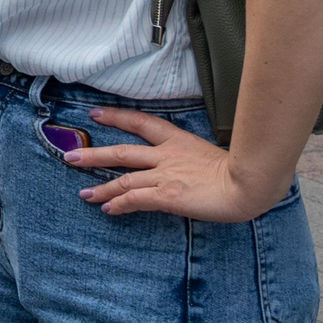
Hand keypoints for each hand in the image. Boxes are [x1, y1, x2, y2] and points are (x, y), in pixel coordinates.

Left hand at [63, 108, 289, 221]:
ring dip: (101, 187)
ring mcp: (166, 175)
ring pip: (124, 179)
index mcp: (178, 141)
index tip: (96, 113)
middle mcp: (167, 156)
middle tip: (70, 156)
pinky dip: (119, 204)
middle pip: (121, 152)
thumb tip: (187, 168)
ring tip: (84, 193)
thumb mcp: (213, 156)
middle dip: (93, 155)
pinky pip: (135, 199)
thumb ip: (193, 159)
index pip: (141, 122)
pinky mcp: (168, 195)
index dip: (116, 117)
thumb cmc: (243, 171)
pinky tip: (108, 209)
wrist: (252, 182)